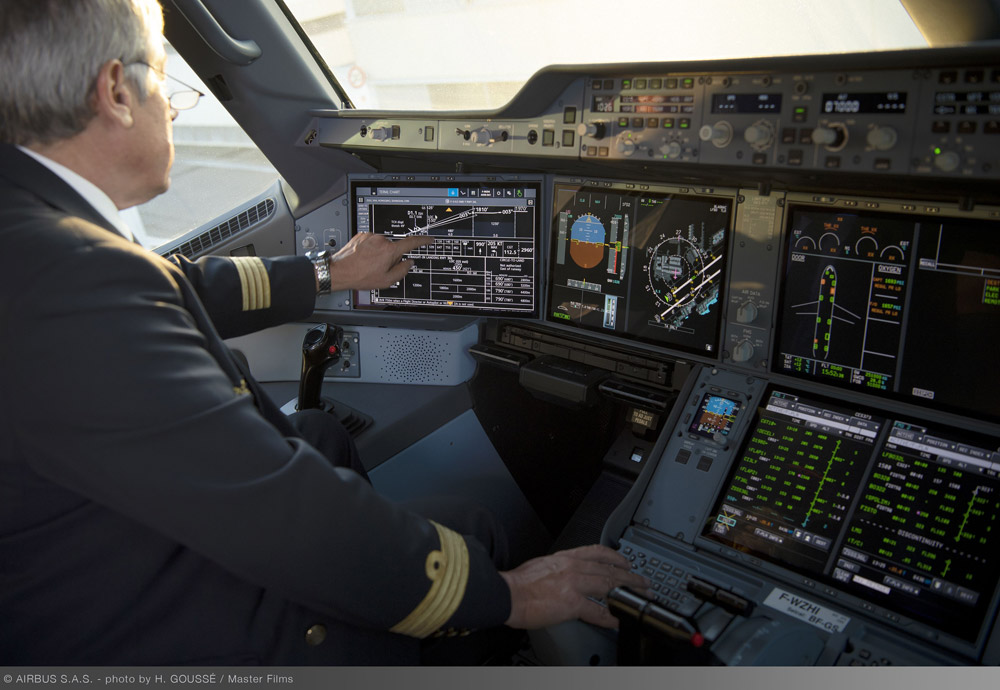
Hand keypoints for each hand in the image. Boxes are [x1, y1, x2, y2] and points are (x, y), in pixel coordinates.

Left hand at [328, 233, 433, 290]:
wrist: (340, 271)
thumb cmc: (360, 276)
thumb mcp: (386, 281)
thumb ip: (402, 271)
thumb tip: (408, 263)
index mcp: (390, 250)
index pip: (412, 242)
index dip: (423, 240)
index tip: (428, 239)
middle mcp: (381, 240)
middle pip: (394, 247)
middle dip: (391, 256)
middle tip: (380, 268)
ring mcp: (370, 236)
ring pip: (382, 245)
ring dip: (379, 253)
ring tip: (368, 264)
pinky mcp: (362, 235)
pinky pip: (372, 242)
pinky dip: (370, 249)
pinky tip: (363, 258)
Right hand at [499, 544, 648, 630]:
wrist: (507, 593)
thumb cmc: (518, 583)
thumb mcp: (542, 564)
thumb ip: (559, 567)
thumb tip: (566, 574)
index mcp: (565, 557)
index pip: (596, 552)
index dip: (615, 557)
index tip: (625, 561)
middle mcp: (573, 567)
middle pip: (609, 570)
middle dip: (630, 577)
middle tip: (643, 582)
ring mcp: (574, 584)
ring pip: (609, 586)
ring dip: (628, 592)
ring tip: (640, 597)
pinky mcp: (571, 603)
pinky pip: (598, 612)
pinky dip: (611, 617)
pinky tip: (619, 620)